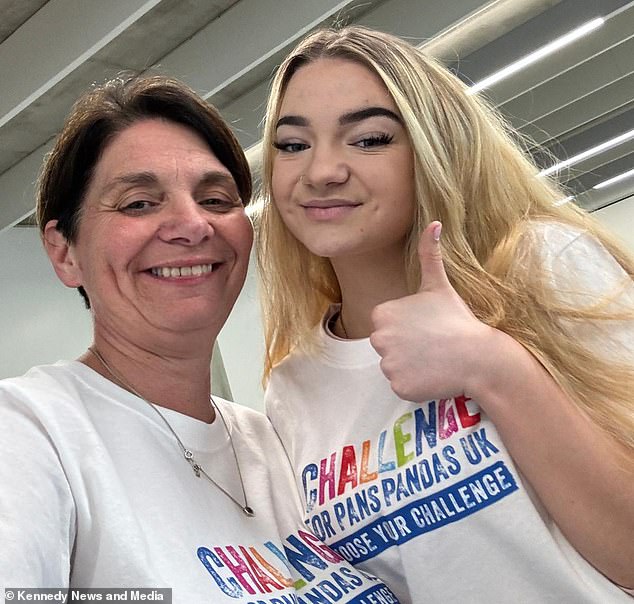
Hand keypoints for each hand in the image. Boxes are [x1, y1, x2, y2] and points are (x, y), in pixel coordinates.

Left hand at [370, 221, 494, 401]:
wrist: (478, 356)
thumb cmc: (457, 319)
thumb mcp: (439, 285)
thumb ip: (429, 254)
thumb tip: (434, 222)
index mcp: (382, 314)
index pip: (385, 324)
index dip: (406, 326)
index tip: (425, 326)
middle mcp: (378, 339)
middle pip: (386, 345)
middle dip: (405, 345)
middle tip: (431, 343)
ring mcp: (387, 365)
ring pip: (394, 365)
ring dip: (410, 365)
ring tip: (434, 358)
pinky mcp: (398, 387)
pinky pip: (401, 385)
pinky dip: (415, 383)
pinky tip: (433, 374)